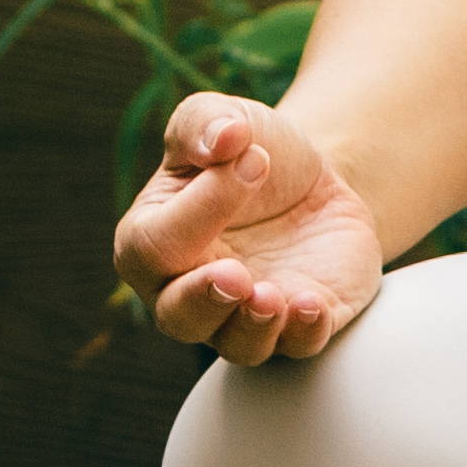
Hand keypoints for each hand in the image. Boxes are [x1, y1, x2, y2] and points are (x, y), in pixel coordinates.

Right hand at [115, 94, 388, 361]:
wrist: (313, 178)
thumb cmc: (249, 152)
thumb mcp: (225, 119)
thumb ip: (206, 122)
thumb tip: (222, 137)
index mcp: (153, 237)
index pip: (156, 243)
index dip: (200, 209)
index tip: (254, 159)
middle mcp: (189, 289)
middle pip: (178, 317)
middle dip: (204, 300)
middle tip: (235, 275)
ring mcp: (243, 314)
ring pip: (236, 345)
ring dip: (253, 326)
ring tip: (273, 297)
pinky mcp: (297, 326)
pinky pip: (297, 347)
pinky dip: (304, 333)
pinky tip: (313, 305)